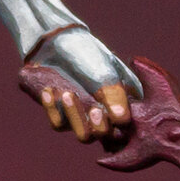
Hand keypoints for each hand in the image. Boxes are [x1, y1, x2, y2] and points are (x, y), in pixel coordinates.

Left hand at [19, 25, 139, 146]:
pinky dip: (53, 109)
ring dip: (77, 118)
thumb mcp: (104, 72)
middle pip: (108, 137)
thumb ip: (113, 95)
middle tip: (96, 109)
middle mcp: (107, 114)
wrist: (55, 43)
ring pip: (84, 136)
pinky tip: (48, 90)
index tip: (114, 115)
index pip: (131, 127)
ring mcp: (84, 117)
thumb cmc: (87, 55)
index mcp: (126, 103)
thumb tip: (122, 120)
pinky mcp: (62, 115)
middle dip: (101, 126)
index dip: (124, 128)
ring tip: (68, 94)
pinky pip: (59, 125)